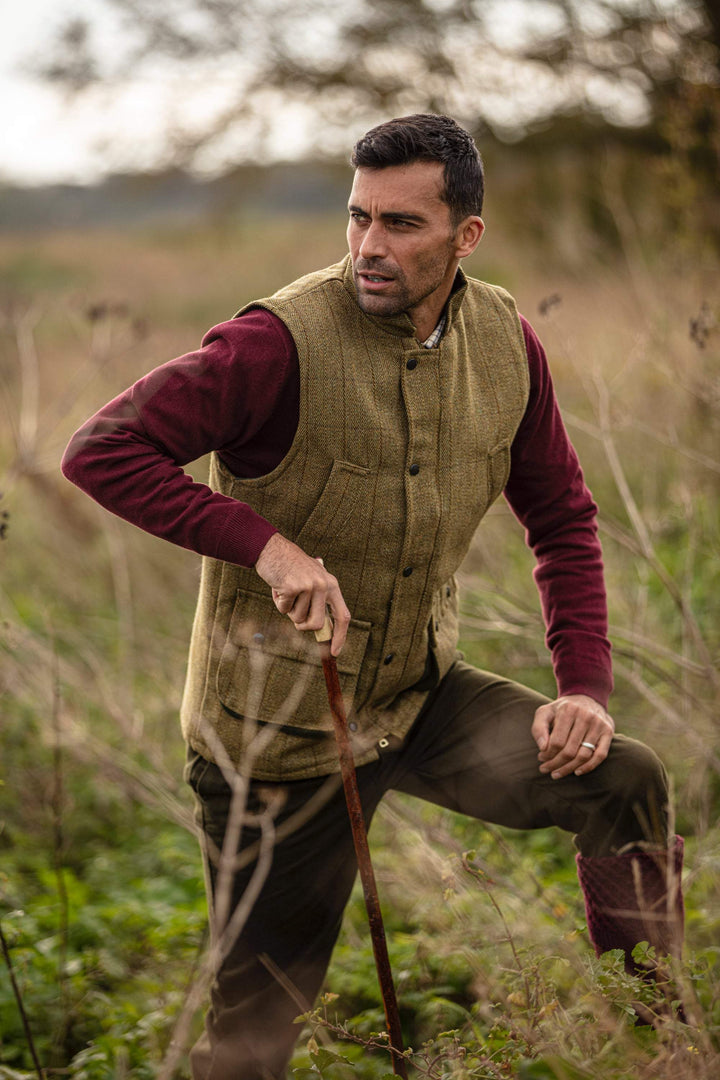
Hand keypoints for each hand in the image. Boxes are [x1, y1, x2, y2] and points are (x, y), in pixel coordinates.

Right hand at [254, 533, 350, 655]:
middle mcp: (324, 585)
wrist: (272, 549)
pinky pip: (284, 609)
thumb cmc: (291, 567)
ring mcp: (309, 586)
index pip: (343, 616)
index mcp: (332, 585)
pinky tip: (278, 587)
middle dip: (303, 625)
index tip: (334, 652)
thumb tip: (322, 630)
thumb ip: (320, 601)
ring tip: (286, 591)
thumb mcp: (313, 580)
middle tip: (294, 615)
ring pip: (298, 618)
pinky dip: (278, 602)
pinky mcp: (293, 587)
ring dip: (288, 609)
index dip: (340, 636)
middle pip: (317, 624)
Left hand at [532, 694, 614, 778]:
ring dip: (569, 768)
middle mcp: (586, 716)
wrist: (586, 698)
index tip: (540, 758)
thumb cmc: (561, 710)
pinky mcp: (608, 732)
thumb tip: (543, 748)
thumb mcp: (545, 712)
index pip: (557, 741)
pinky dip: (589, 767)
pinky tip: (577, 772)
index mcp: (568, 710)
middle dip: (555, 763)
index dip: (547, 754)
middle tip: (545, 769)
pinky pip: (600, 755)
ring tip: (556, 773)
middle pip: (570, 750)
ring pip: (584, 755)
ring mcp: (599, 725)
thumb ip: (539, 728)